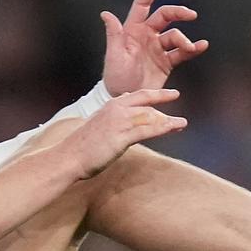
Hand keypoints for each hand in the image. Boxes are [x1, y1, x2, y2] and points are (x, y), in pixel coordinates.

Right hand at [61, 88, 186, 178]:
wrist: (68, 157)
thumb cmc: (81, 147)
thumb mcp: (97, 128)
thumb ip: (111, 121)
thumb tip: (121, 119)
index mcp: (109, 106)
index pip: (135, 96)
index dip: (151, 94)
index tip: (162, 93)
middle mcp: (115, 109)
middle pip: (145, 99)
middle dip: (162, 96)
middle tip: (175, 94)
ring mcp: (120, 122)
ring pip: (150, 116)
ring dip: (168, 119)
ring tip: (182, 123)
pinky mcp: (122, 136)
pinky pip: (148, 129)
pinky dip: (164, 127)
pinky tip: (175, 127)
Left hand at [101, 0, 208, 95]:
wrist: (126, 98)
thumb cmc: (115, 77)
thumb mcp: (113, 56)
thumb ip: (113, 35)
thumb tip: (105, 14)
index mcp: (132, 30)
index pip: (142, 5)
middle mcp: (147, 35)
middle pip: (165, 16)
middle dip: (178, 13)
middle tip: (190, 15)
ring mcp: (158, 48)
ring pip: (175, 35)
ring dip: (184, 40)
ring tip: (190, 48)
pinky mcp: (166, 61)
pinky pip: (182, 52)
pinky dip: (193, 49)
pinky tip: (201, 46)